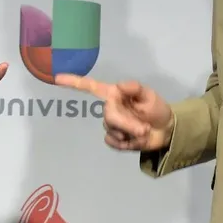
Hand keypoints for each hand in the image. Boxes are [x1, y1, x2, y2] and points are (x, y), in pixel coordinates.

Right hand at [54, 74, 173, 151]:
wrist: (166, 131)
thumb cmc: (157, 109)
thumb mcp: (150, 95)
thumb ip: (135, 88)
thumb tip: (119, 86)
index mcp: (115, 94)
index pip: (91, 87)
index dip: (74, 82)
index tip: (57, 78)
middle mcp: (110, 108)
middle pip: (108, 116)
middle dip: (127, 124)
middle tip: (144, 128)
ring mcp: (111, 125)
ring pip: (111, 130)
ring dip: (129, 133)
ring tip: (143, 132)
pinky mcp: (115, 140)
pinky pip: (112, 142)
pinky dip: (124, 144)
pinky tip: (134, 141)